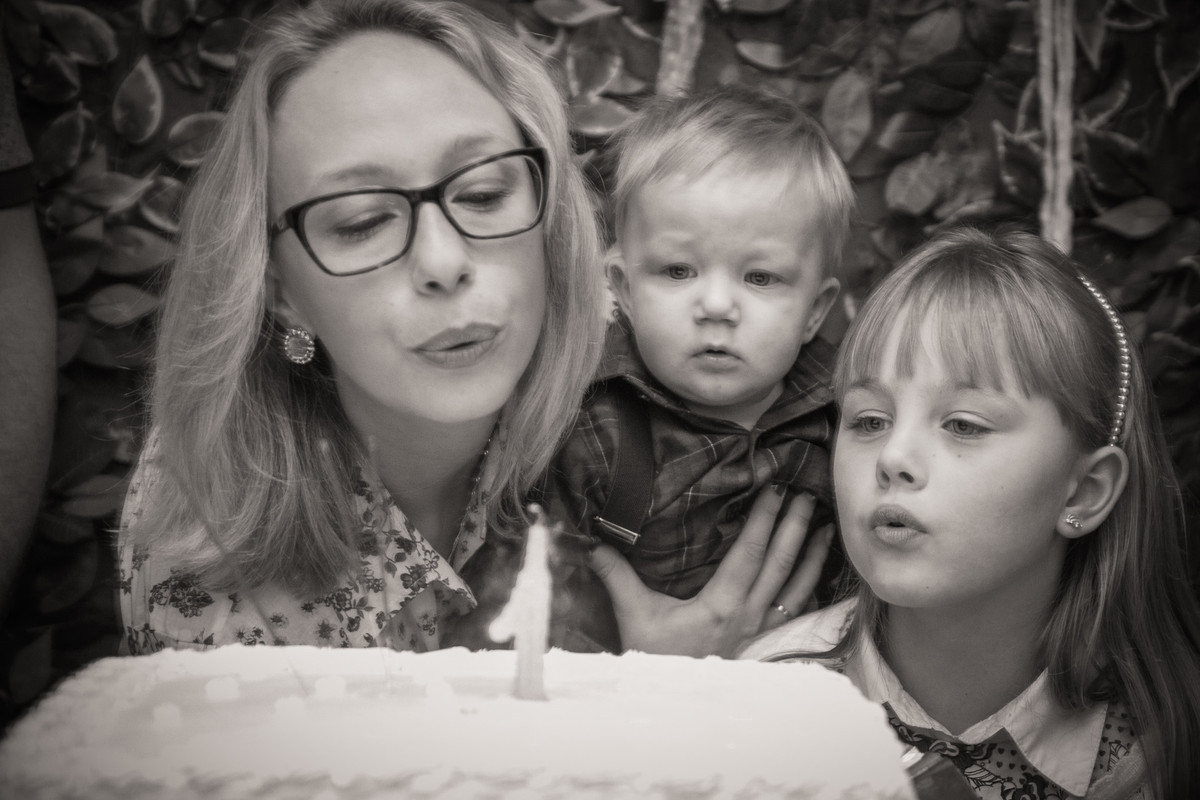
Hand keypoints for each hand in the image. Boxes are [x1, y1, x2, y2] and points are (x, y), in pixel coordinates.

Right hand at [589, 487, 829, 657]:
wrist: (670, 703)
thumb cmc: (652, 658)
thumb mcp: (632, 615)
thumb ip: (616, 575)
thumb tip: (593, 541)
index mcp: (720, 605)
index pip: (749, 553)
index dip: (764, 520)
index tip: (775, 490)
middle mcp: (747, 616)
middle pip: (780, 565)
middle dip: (795, 527)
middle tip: (807, 496)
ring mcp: (759, 631)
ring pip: (796, 588)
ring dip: (812, 556)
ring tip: (825, 528)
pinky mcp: (762, 642)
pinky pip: (795, 614)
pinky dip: (810, 591)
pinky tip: (818, 576)